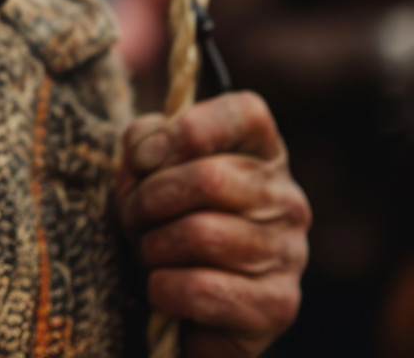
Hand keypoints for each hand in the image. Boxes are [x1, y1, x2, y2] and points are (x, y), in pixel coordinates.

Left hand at [116, 91, 310, 357]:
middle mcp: (286, 198)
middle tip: (130, 216)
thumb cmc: (163, 219)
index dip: (185, 129)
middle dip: (148, 199)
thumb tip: (146, 154)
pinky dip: (163, 288)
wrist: (181, 304)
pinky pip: (202, 289)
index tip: (142, 157)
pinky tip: (162, 288)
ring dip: (151, 246)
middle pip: (208, 178)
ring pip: (200, 235)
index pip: (246, 113)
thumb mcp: (147, 168)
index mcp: (261, 152)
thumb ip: (145, 142)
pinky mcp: (277, 306)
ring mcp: (289, 253)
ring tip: (147, 253)